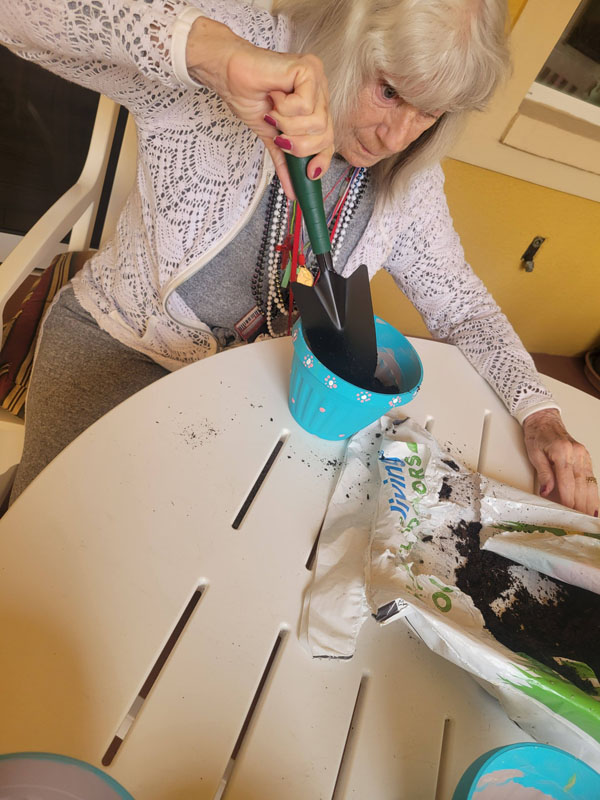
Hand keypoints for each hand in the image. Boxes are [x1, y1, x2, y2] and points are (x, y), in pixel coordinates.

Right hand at [186, 17, 333, 197]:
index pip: (329, 140)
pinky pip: (305, 105)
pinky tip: (274, 96)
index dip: (321, 160)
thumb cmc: (247, 96)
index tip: (309, 173)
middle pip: (326, 135)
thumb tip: (292, 191)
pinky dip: (285, 109)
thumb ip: (284, 161)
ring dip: (288, 125)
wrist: (227, 74)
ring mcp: (316, 79)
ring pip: (317, 123)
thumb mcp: (270, 138)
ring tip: (273, 113)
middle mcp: (319, 92)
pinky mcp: (308, 69)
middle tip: (280, 138)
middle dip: (300, 146)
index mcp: (314, 106)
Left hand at [522, 408, 598, 515]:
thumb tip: (546, 491)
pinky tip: (593, 504)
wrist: (544, 420)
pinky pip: (591, 477)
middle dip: (581, 504)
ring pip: (589, 482)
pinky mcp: (585, 458)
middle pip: (581, 483)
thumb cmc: (537, 435)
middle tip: (580, 519)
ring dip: (590, 500)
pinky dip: (593, 492)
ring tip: (590, 516)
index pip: (567, 480)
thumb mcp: (534, 453)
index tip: (567, 510)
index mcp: (562, 451)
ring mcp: (583, 455)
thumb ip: (543, 473)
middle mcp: (577, 453)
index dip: (567, 498)